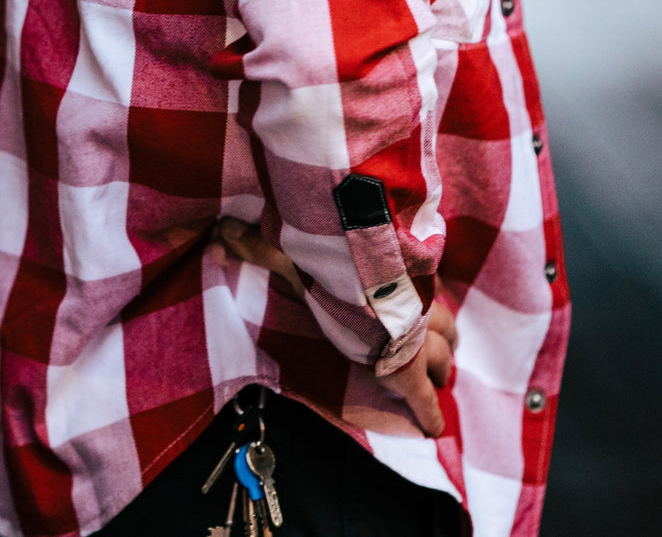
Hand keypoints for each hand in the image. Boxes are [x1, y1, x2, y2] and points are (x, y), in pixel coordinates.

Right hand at [216, 218, 457, 437]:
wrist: (346, 276)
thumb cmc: (322, 255)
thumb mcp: (287, 245)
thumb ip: (253, 241)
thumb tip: (219, 232)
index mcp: (387, 278)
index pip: (418, 287)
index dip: (426, 298)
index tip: (429, 302)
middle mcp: (408, 304)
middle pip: (443, 322)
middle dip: (443, 335)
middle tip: (440, 346)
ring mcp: (412, 337)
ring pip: (443, 352)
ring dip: (442, 362)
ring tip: (441, 373)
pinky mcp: (408, 370)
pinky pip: (423, 397)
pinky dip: (429, 413)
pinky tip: (433, 429)